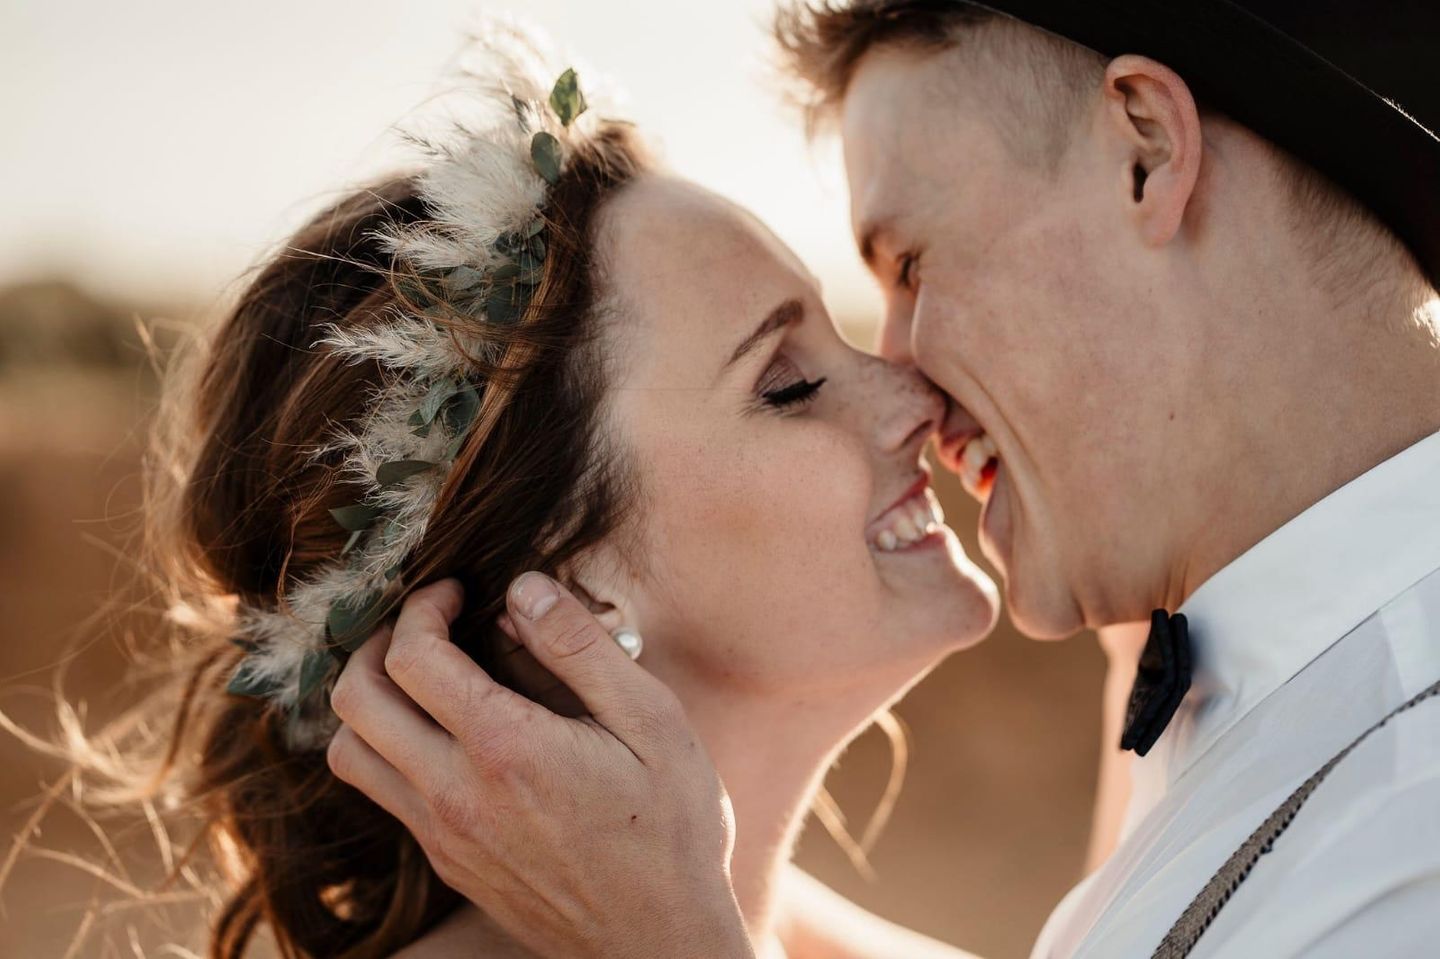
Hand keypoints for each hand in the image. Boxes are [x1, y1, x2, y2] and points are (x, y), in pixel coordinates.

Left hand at [325, 575, 753, 958]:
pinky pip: (383, 794)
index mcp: (506, 749)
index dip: (422, 607)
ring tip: (420, 676)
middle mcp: (456, 795)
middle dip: (374, 644)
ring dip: (368, 702)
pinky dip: (388, 747)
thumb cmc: (671, 829)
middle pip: (353, 702)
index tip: (455, 590)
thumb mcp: (652, 722)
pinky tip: (446, 732)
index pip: (410, 658)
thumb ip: (581, 649)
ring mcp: (444, 837)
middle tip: (423, 625)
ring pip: (348, 754)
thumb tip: (523, 588)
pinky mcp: (447, 864)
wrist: (658, 941)